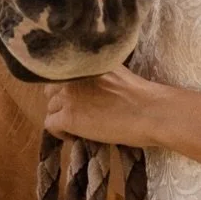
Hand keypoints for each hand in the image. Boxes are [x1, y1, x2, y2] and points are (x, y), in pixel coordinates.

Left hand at [43, 67, 167, 148]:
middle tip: (76, 113)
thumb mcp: (116, 72)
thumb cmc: (142, 96)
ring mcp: (68, 97)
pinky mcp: (68, 117)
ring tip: (77, 126)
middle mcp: (73, 76)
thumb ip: (98, 74)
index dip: (67, 89)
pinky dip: (60, 132)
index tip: (78, 99)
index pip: (61, 74)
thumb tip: (90, 85)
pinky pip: (50, 125)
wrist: (150, 112)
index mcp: (85, 63)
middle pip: (51, 90)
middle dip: (61, 102)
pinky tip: (74, 136)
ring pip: (50, 108)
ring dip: (61, 117)